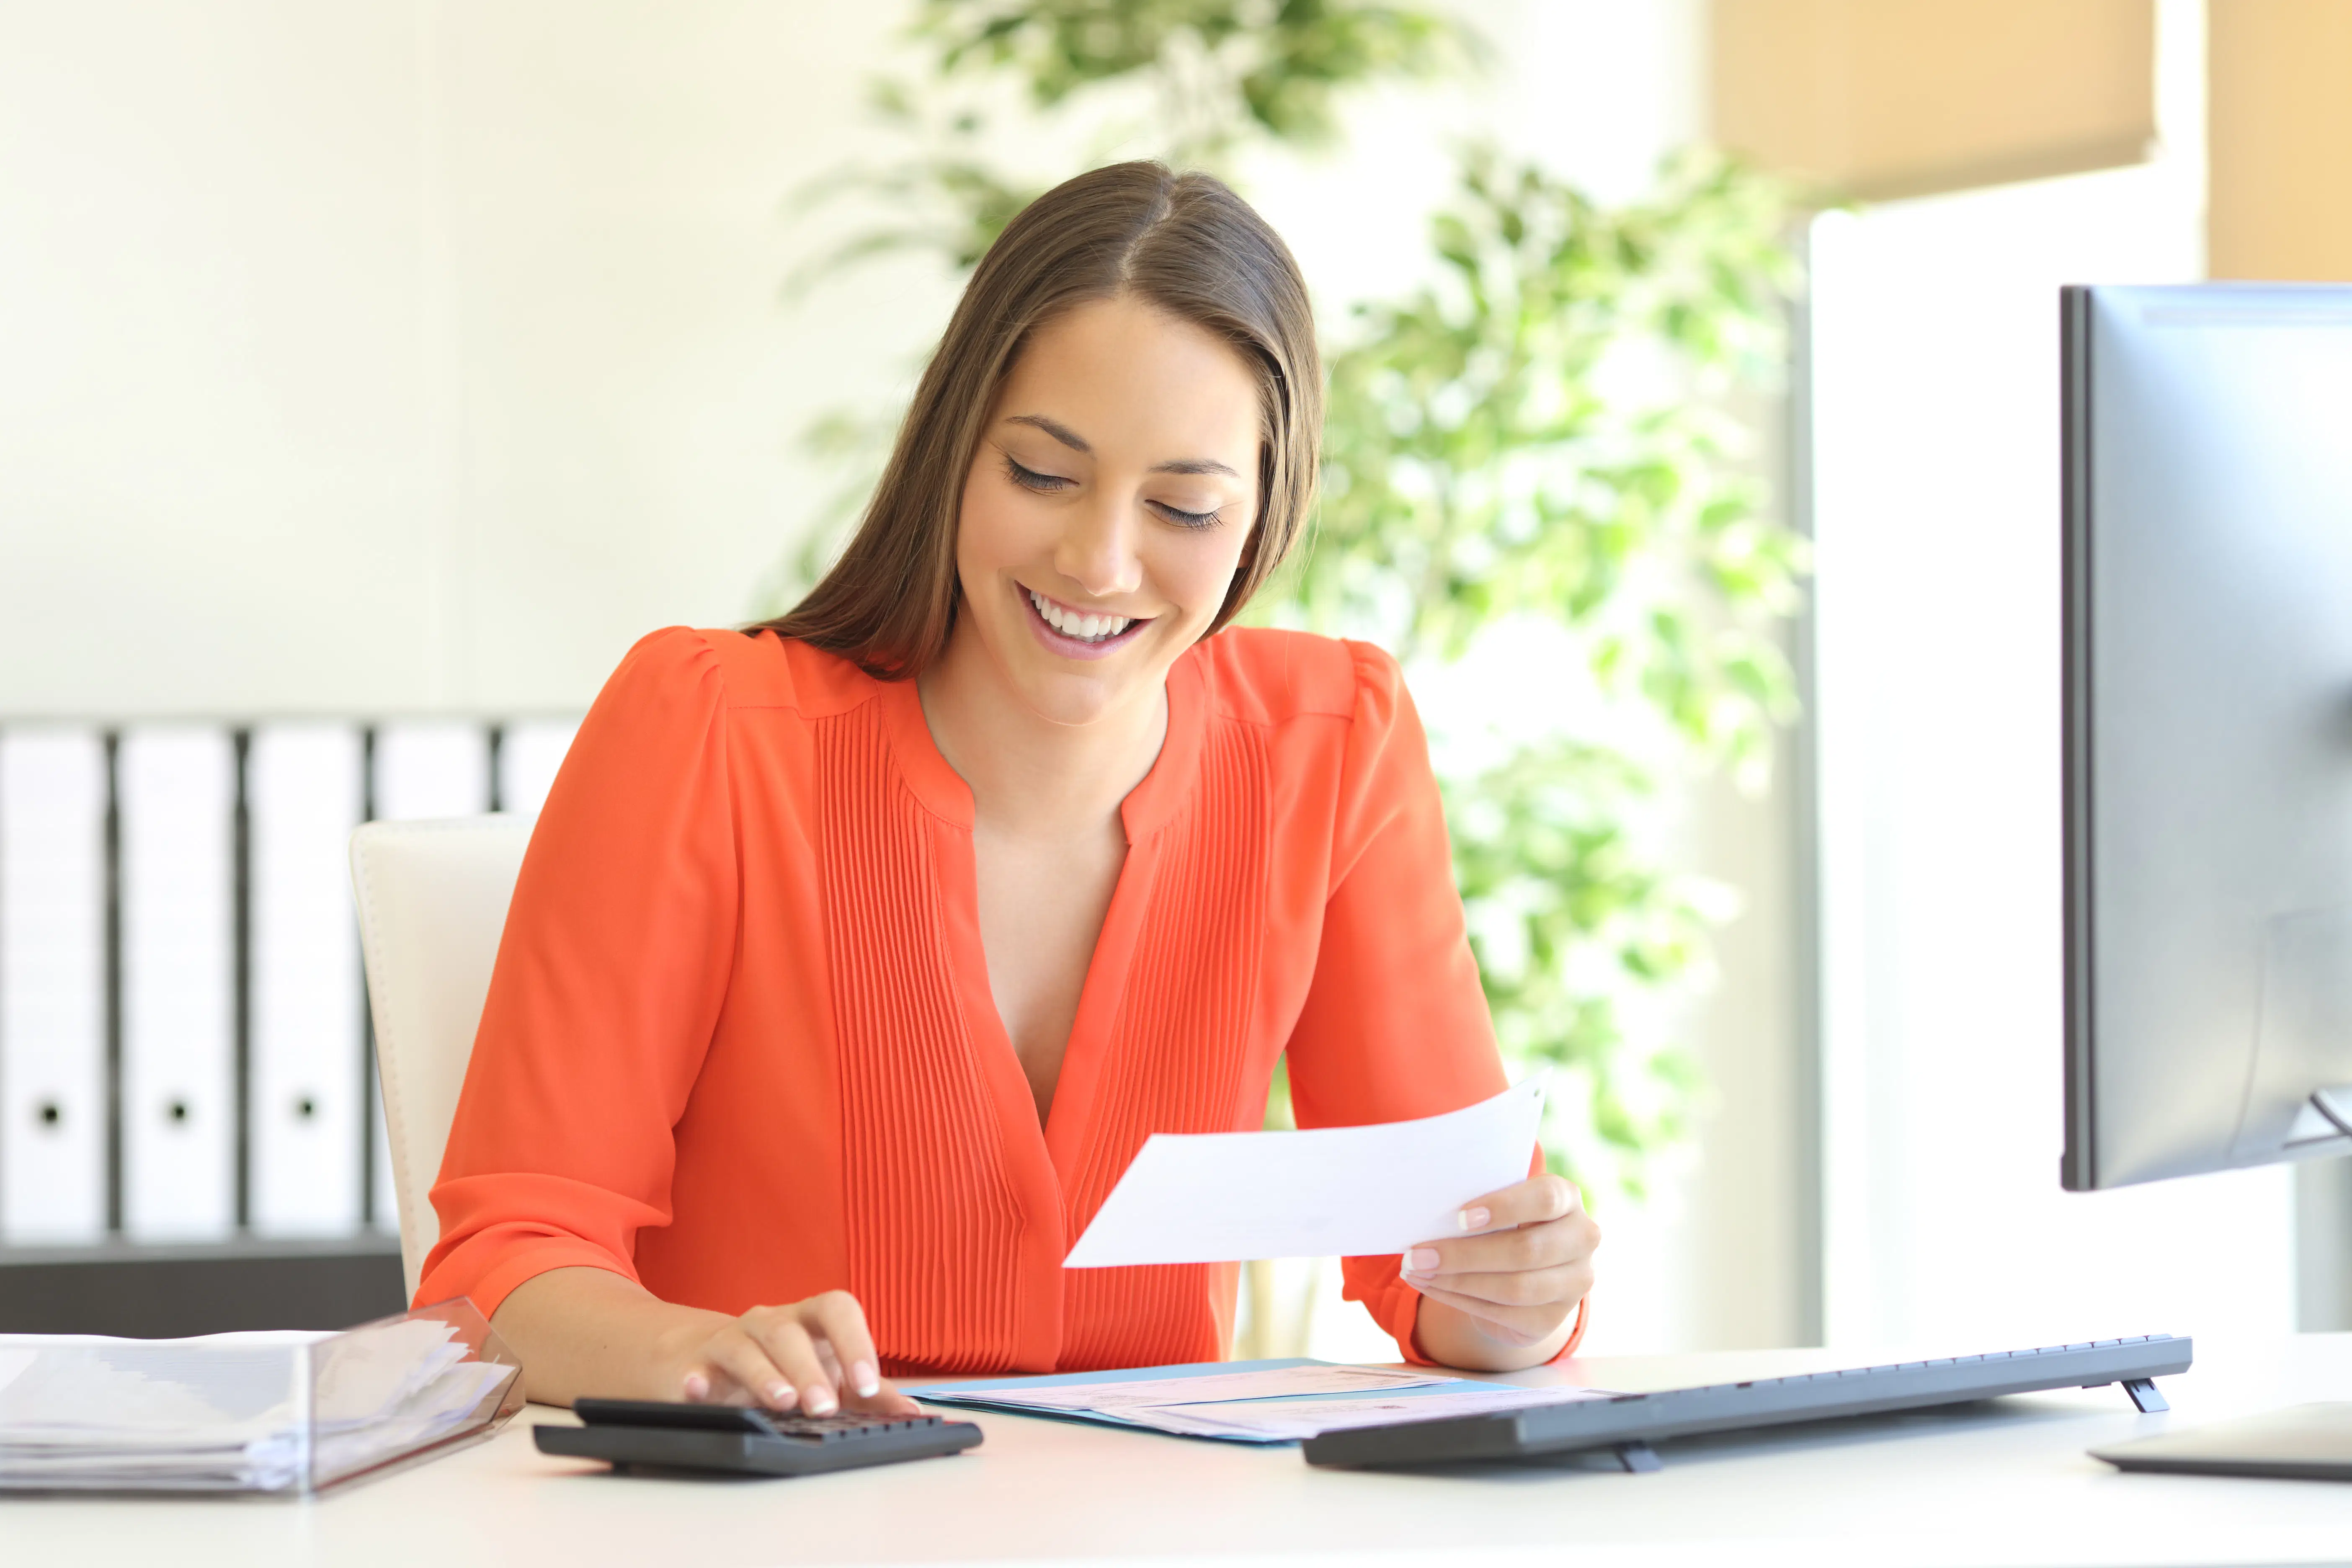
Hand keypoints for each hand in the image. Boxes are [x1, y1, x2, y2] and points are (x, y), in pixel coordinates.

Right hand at [667, 1289, 919, 1416]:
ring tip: (782, 1403)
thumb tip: (913, 1414)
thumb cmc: (784, 1366)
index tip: (868, 1384)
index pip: (837, 1309)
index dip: (854, 1342)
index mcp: (810, 1320)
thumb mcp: (830, 1376)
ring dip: (764, 1376)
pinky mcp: (695, 1365)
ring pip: (746, 1347)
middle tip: (824, 1407)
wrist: (710, 1360)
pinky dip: (696, 1381)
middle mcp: (771, 1322)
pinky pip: (694, 1369)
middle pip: (789, 1334)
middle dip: (809, 1370)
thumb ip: (870, 1394)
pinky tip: (698, 1389)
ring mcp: (731, 1339)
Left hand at [1401, 1173, 1598, 1360]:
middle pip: (1525, 1251)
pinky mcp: (1552, 1319)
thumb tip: (1428, 1216)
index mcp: (1567, 1198)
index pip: (1545, 1199)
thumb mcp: (1500, 1206)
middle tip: (1417, 1254)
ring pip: (1514, 1288)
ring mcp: (1573, 1283)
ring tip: (1416, 1271)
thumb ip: (1480, 1206)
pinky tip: (1431, 1287)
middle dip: (1464, 1255)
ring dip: (1457, 1282)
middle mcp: (1581, 1239)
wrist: (1527, 1271)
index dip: (1504, 1208)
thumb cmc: (1504, 1224)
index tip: (1459, 1217)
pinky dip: (1459, 1300)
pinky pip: (1503, 1314)